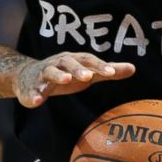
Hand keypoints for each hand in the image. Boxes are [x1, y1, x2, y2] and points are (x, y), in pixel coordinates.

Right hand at [13, 52, 134, 107]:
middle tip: (89, 76)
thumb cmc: (64, 74)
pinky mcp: (31, 88)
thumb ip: (106, 71)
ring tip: (66, 80)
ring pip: (50, 72)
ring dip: (58, 75)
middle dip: (78, 69)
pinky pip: (32, 91)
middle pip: (68, 63)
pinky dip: (34, 95)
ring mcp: (43, 75)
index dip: (99, 65)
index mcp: (73, 60)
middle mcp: (58, 64)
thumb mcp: (86, 72)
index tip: (111, 72)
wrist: (27, 76)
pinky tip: (37, 101)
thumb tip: (133, 68)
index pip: (88, 60)